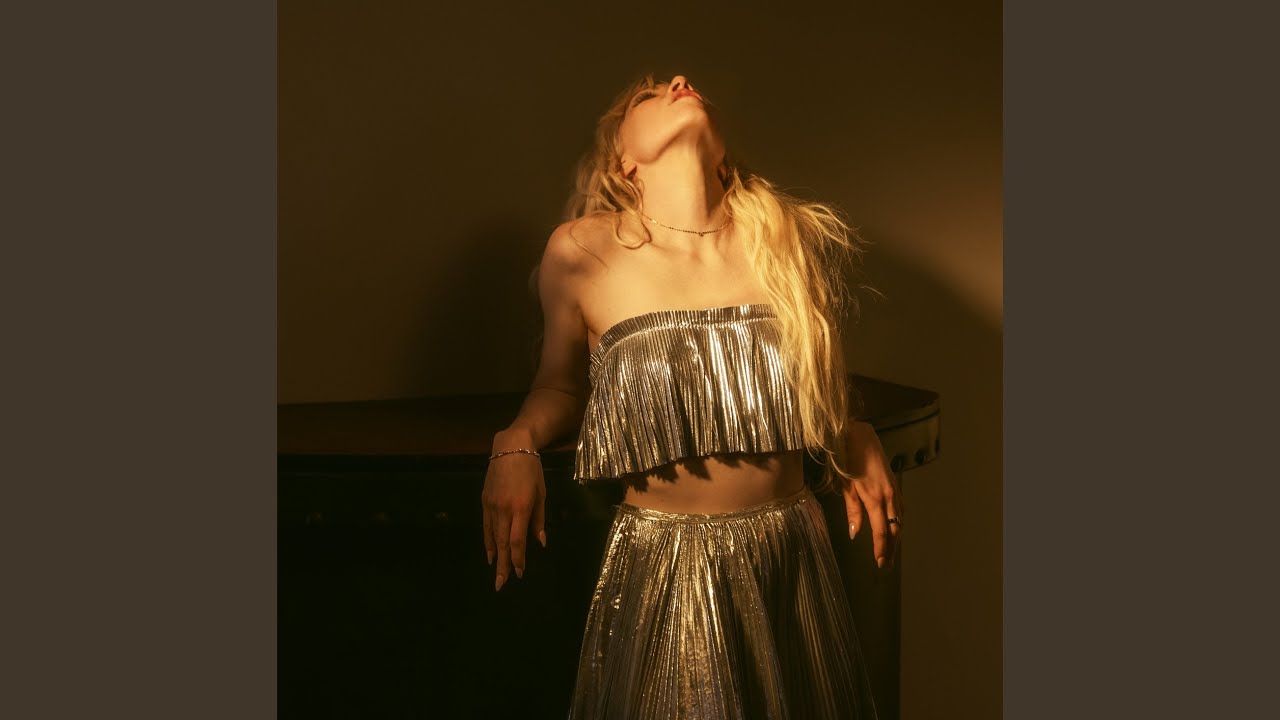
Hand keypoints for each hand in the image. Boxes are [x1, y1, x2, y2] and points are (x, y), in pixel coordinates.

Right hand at [481, 444, 546, 591]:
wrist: (510, 448)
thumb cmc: (532, 470)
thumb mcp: (541, 494)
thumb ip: (538, 520)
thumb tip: (539, 542)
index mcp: (520, 507)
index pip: (518, 540)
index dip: (518, 558)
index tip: (520, 573)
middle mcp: (503, 509)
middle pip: (503, 542)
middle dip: (503, 565)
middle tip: (501, 585)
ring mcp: (491, 505)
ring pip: (492, 536)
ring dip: (495, 556)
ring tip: (496, 573)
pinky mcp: (484, 501)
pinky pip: (486, 526)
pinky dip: (488, 541)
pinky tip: (490, 553)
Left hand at [839, 422, 904, 569]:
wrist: (859, 435)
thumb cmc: (847, 459)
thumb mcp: (846, 486)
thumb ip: (853, 511)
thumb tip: (856, 533)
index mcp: (875, 497)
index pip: (881, 530)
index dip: (881, 548)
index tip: (880, 563)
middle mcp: (889, 495)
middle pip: (894, 528)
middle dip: (891, 547)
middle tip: (886, 564)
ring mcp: (894, 489)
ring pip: (900, 519)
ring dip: (896, 536)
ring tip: (890, 551)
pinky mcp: (894, 483)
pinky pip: (900, 508)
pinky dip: (898, 521)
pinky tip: (895, 527)